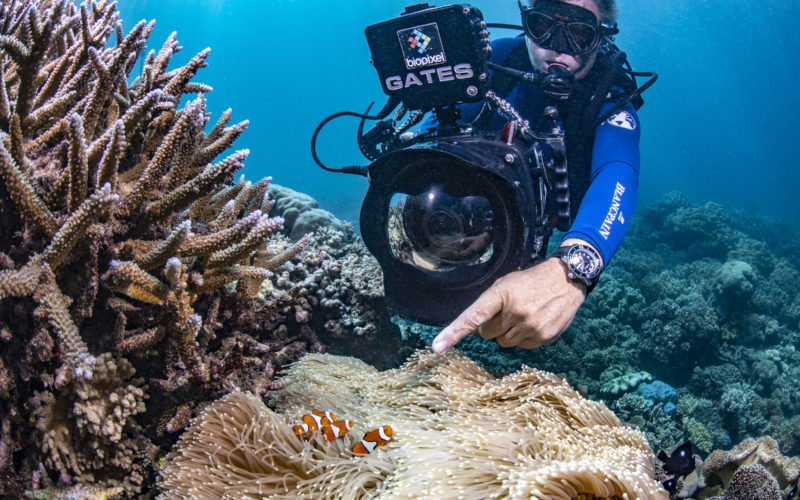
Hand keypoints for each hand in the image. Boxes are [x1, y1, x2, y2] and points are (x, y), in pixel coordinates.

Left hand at [431, 257, 586, 352]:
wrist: (566, 280)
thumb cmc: (530, 282)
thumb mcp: (506, 284)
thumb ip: (489, 304)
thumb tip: (475, 329)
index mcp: (501, 293)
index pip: (473, 316)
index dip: (453, 333)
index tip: (437, 347)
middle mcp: (515, 311)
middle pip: (486, 334)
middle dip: (493, 325)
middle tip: (508, 311)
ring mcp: (530, 325)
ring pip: (503, 342)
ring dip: (508, 332)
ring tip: (523, 315)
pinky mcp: (543, 337)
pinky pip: (520, 347)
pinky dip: (523, 338)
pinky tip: (534, 322)